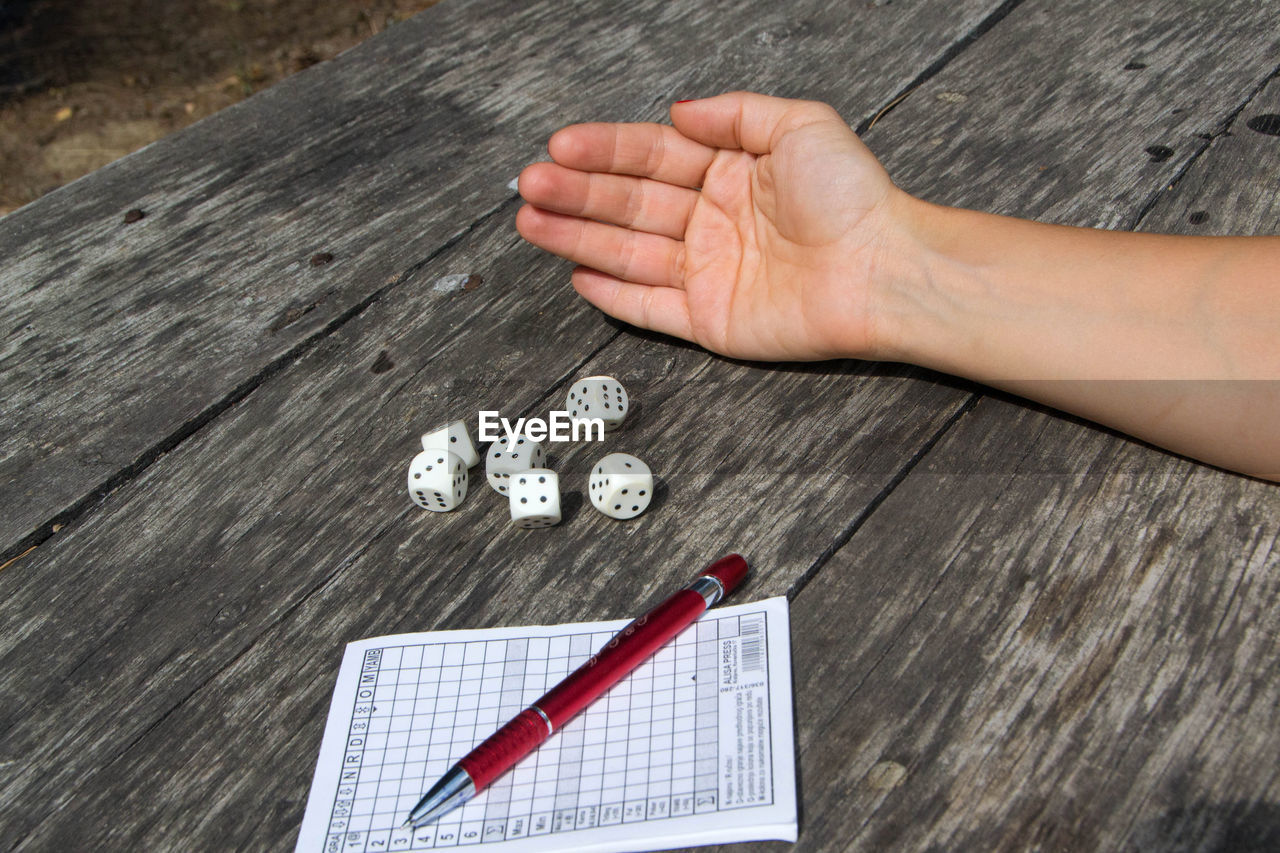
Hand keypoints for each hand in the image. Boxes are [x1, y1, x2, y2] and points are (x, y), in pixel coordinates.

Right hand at [515, 92, 906, 360]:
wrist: (883, 270)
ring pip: (630, 253)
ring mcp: (709, 272)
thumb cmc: (854, 197)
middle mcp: (713, 222)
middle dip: (578, 193)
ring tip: (533, 222)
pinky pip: (651, 308)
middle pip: (631, 204)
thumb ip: (733, 113)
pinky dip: (614, 295)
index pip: (653, 157)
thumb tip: (677, 111)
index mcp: (730, 173)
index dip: (605, 151)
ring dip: (579, 237)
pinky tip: (578, 274)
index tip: (562, 145)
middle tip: (532, 185)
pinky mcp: (711, 320)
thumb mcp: (800, 125)